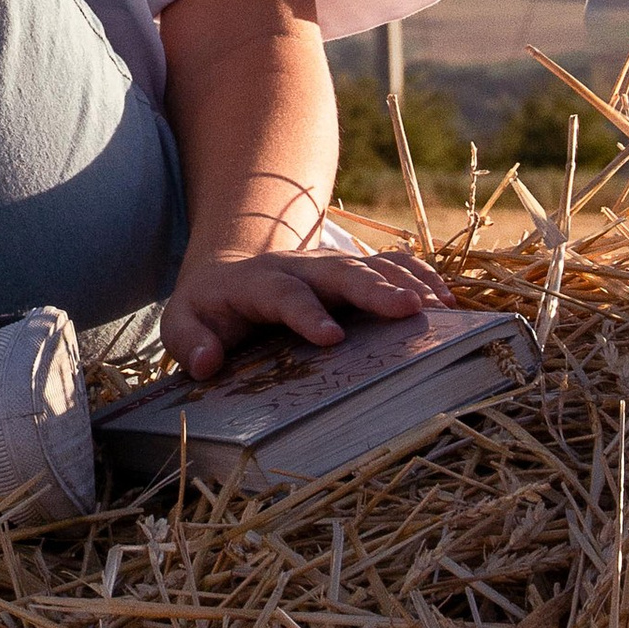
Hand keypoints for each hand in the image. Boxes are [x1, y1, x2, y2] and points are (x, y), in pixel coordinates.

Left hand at [160, 236, 451, 383]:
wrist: (230, 268)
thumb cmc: (208, 309)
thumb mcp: (182, 323)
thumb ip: (188, 341)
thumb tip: (206, 362)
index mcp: (257, 283)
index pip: (283, 294)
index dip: (305, 313)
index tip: (330, 338)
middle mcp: (300, 268)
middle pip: (340, 273)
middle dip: (374, 290)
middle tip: (410, 311)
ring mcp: (330, 266)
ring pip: (371, 266)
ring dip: (406, 283)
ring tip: (439, 307)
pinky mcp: (353, 270)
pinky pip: (391, 265)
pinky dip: (419, 277)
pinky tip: (447, 300)